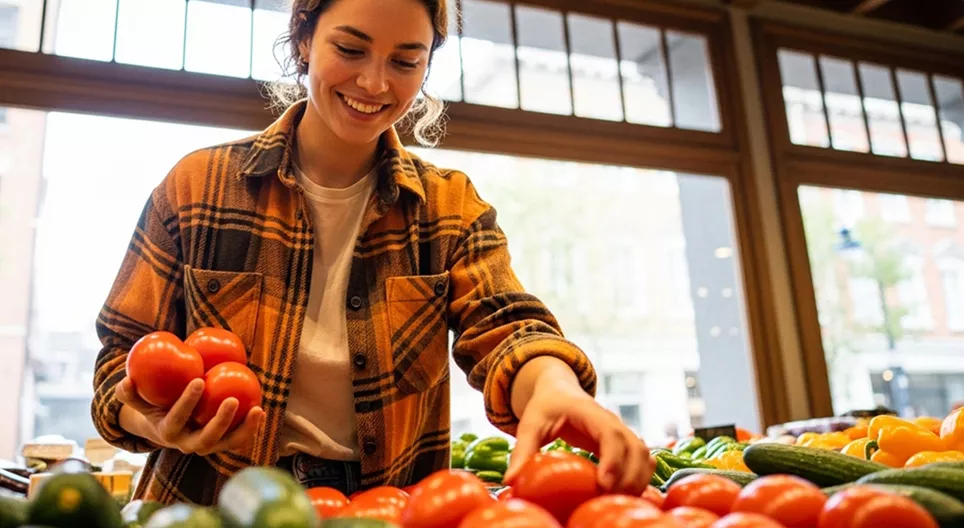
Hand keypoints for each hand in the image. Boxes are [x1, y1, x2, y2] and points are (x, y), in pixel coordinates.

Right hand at [116, 376, 263, 455]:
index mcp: (167, 432)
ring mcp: (206, 447)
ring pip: (226, 444)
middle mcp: (187, 445)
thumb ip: (130, 392)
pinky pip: (237, 440)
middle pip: (205, 440)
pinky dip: (250, 429)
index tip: (199, 380)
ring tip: (257, 409)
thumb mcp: (139, 401)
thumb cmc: (155, 406)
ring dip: (243, 429)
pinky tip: (261, 410)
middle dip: (219, 422)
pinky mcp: (221, 445)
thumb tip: (126, 380)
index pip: (176, 419)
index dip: (186, 403)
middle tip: (232, 399)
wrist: (168, 427)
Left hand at [503, 377, 653, 495]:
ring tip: (617, 500)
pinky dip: (641, 477)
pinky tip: (627, 495)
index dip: (613, 458)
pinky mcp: (624, 442)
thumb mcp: (530, 424)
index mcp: (590, 412)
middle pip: (634, 447)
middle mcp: (611, 421)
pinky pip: (643, 459)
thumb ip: (522, 450)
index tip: (604, 483)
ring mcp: (621, 431)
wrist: (559, 390)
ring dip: (637, 479)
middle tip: (608, 499)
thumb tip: (510, 481)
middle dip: (627, 476)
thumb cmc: (545, 406)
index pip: (610, 433)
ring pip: (643, 454)